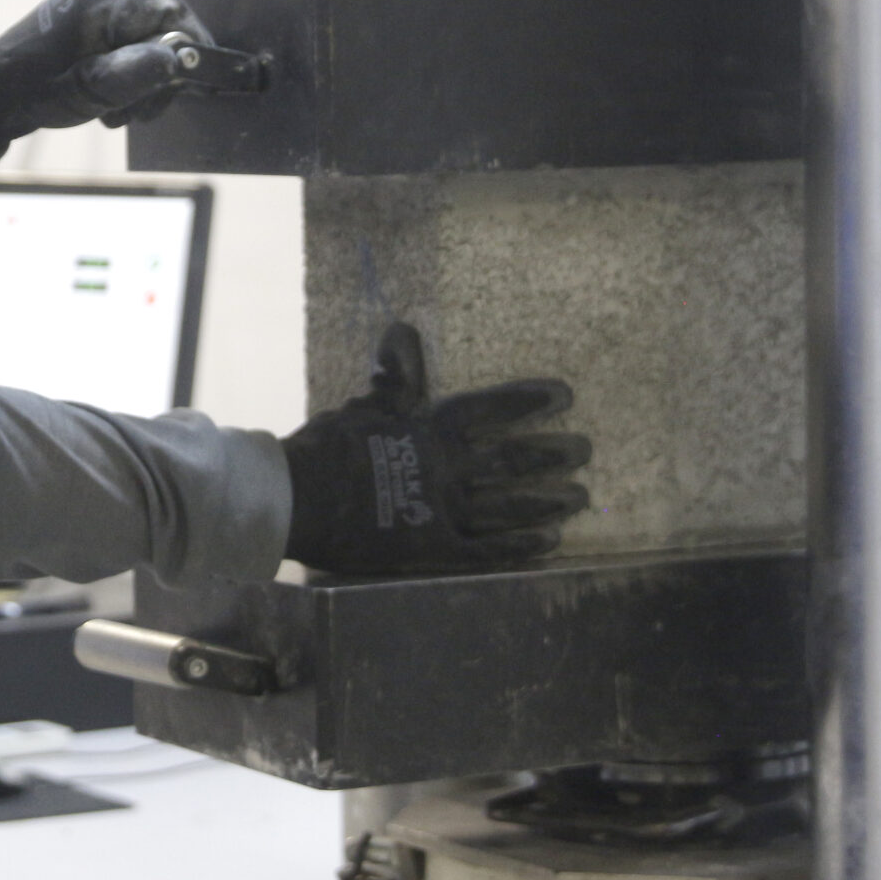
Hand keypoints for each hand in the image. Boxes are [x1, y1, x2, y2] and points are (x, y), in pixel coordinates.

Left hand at [0, 0, 214, 154]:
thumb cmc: (28, 94)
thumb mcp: (83, 91)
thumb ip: (131, 75)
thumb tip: (178, 59)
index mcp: (98, 1)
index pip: (169, 10)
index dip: (188, 47)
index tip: (184, 88)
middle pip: (162, 23)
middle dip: (161, 71)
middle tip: (139, 114)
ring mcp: (94, 3)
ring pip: (148, 35)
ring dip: (145, 77)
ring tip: (117, 114)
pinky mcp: (90, 18)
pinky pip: (129, 39)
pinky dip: (129, 70)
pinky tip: (109, 100)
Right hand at [281, 323, 591, 575]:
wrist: (295, 499)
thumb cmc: (327, 447)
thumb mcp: (364, 403)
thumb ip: (394, 374)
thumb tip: (403, 328)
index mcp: (429, 429)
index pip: (490, 408)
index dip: (528, 401)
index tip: (564, 395)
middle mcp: (445, 468)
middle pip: (512, 459)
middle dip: (552, 453)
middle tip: (585, 450)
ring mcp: (443, 510)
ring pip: (510, 505)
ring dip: (548, 500)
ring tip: (581, 497)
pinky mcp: (434, 548)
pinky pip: (488, 550)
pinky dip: (521, 546)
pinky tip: (552, 542)